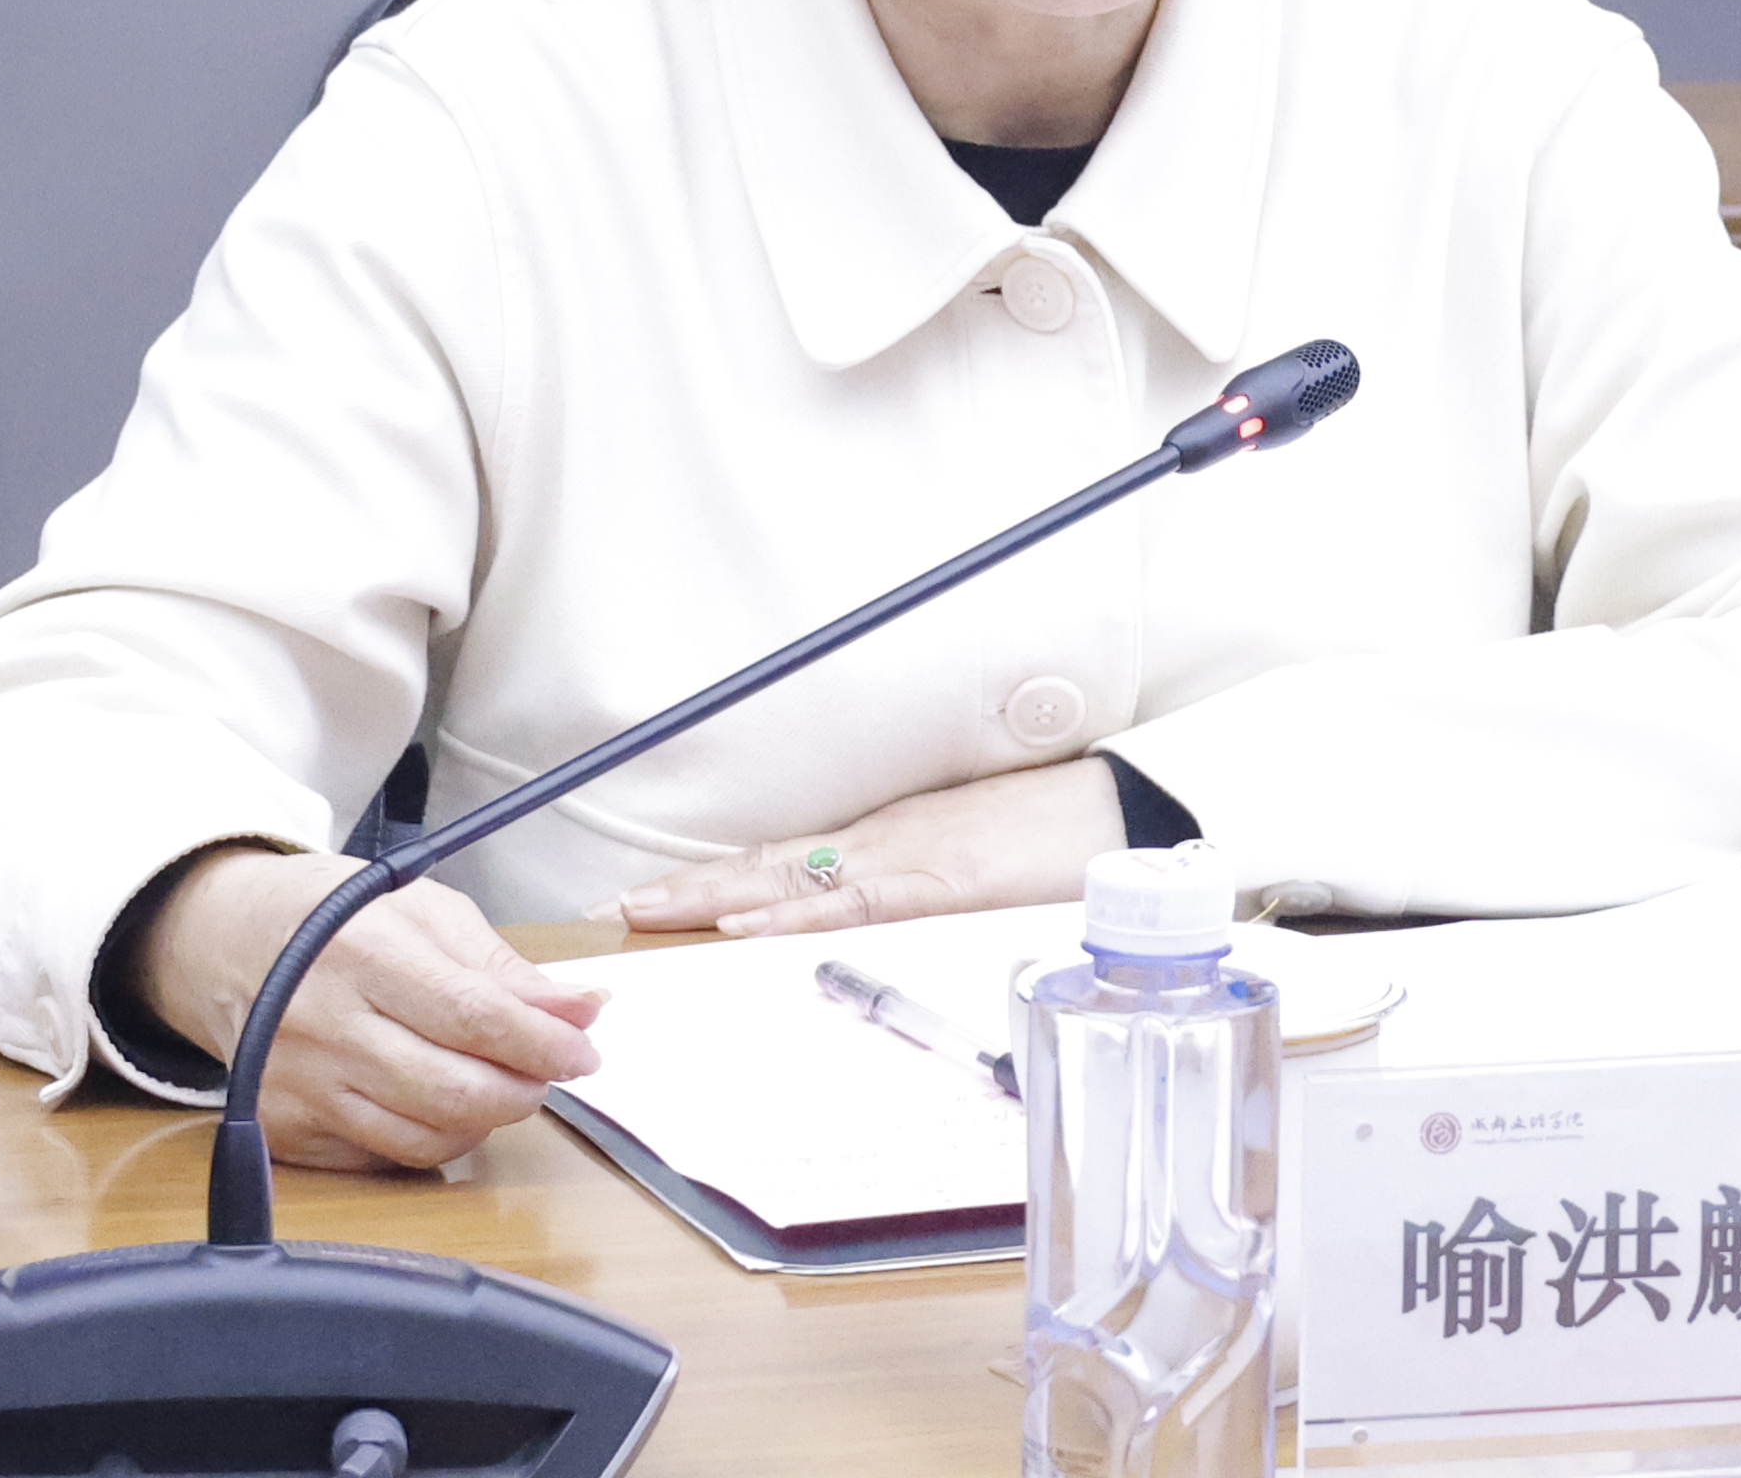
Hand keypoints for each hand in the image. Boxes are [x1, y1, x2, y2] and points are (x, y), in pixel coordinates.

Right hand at [138, 847, 606, 1171]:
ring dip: (484, 1117)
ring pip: (426, 1137)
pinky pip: (385, 1156)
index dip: (541, 1043)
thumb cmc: (331, 916)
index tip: (582, 1050)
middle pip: (454, 1090)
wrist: (222, 942)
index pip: (473, 1016)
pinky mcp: (284, 1129)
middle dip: (524, 1089)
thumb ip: (501, 966)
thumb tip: (581, 1010)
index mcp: (362, 952)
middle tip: (548, 1071)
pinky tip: (440, 1100)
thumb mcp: (421, 909)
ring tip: (498, 1081)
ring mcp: (299, 1086)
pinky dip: (432, 1137)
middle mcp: (324, 1025)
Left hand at [598, 758, 1125, 937]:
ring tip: (649, 912)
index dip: (714, 882)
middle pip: (767, 866)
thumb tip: (878, 933)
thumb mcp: (975, 871)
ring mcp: (907, 861)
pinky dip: (796, 918)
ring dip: (716, 898)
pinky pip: (854, 905)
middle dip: (689, 888)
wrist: (1125, 808)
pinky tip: (749, 928)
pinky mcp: (940, 885)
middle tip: (616, 909)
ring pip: (793, 881)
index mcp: (888, 843)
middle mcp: (883, 844)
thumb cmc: (1058, 840)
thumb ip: (922, 897)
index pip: (783, 865)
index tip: (652, 900)